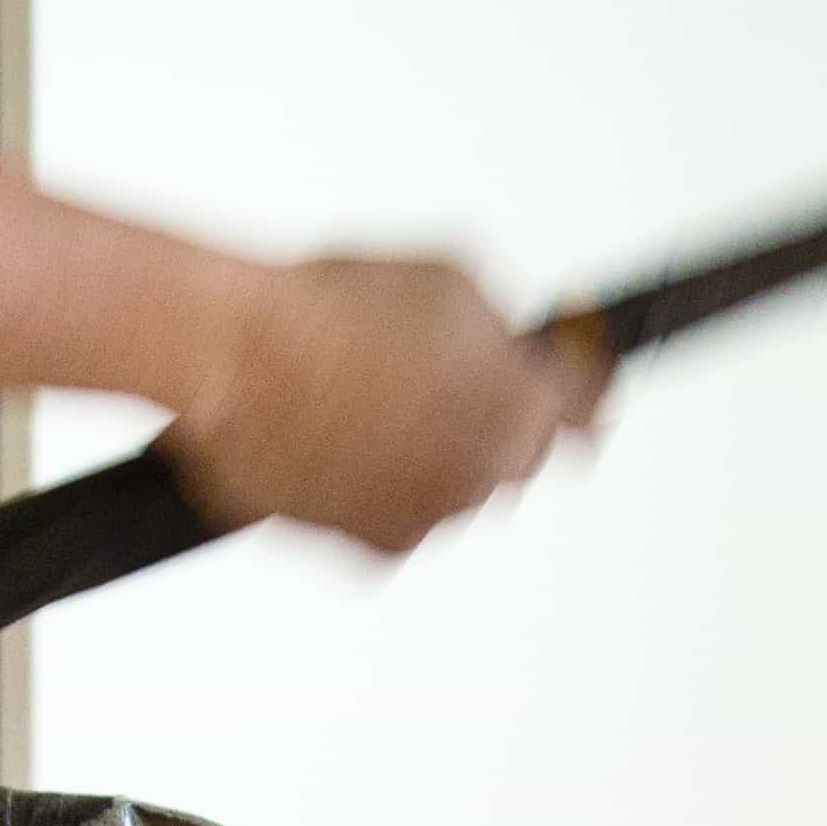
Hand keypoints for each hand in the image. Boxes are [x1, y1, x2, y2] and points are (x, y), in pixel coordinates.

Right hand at [162, 254, 607, 555]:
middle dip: (492, 422)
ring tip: (368, 408)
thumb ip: (499, 329)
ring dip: (430, 459)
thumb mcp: (448, 278)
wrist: (237, 356)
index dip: (578, 386)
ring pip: (453, 491)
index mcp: (524, 402)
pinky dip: (374, 491)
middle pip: (519, 455)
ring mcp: (433, 516)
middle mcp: (489, 472)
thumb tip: (509, 350)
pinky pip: (395, 519)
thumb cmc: (330, 307)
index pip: (589, 405)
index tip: (575, 386)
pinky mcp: (375, 548)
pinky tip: (338, 444)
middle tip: (443, 387)